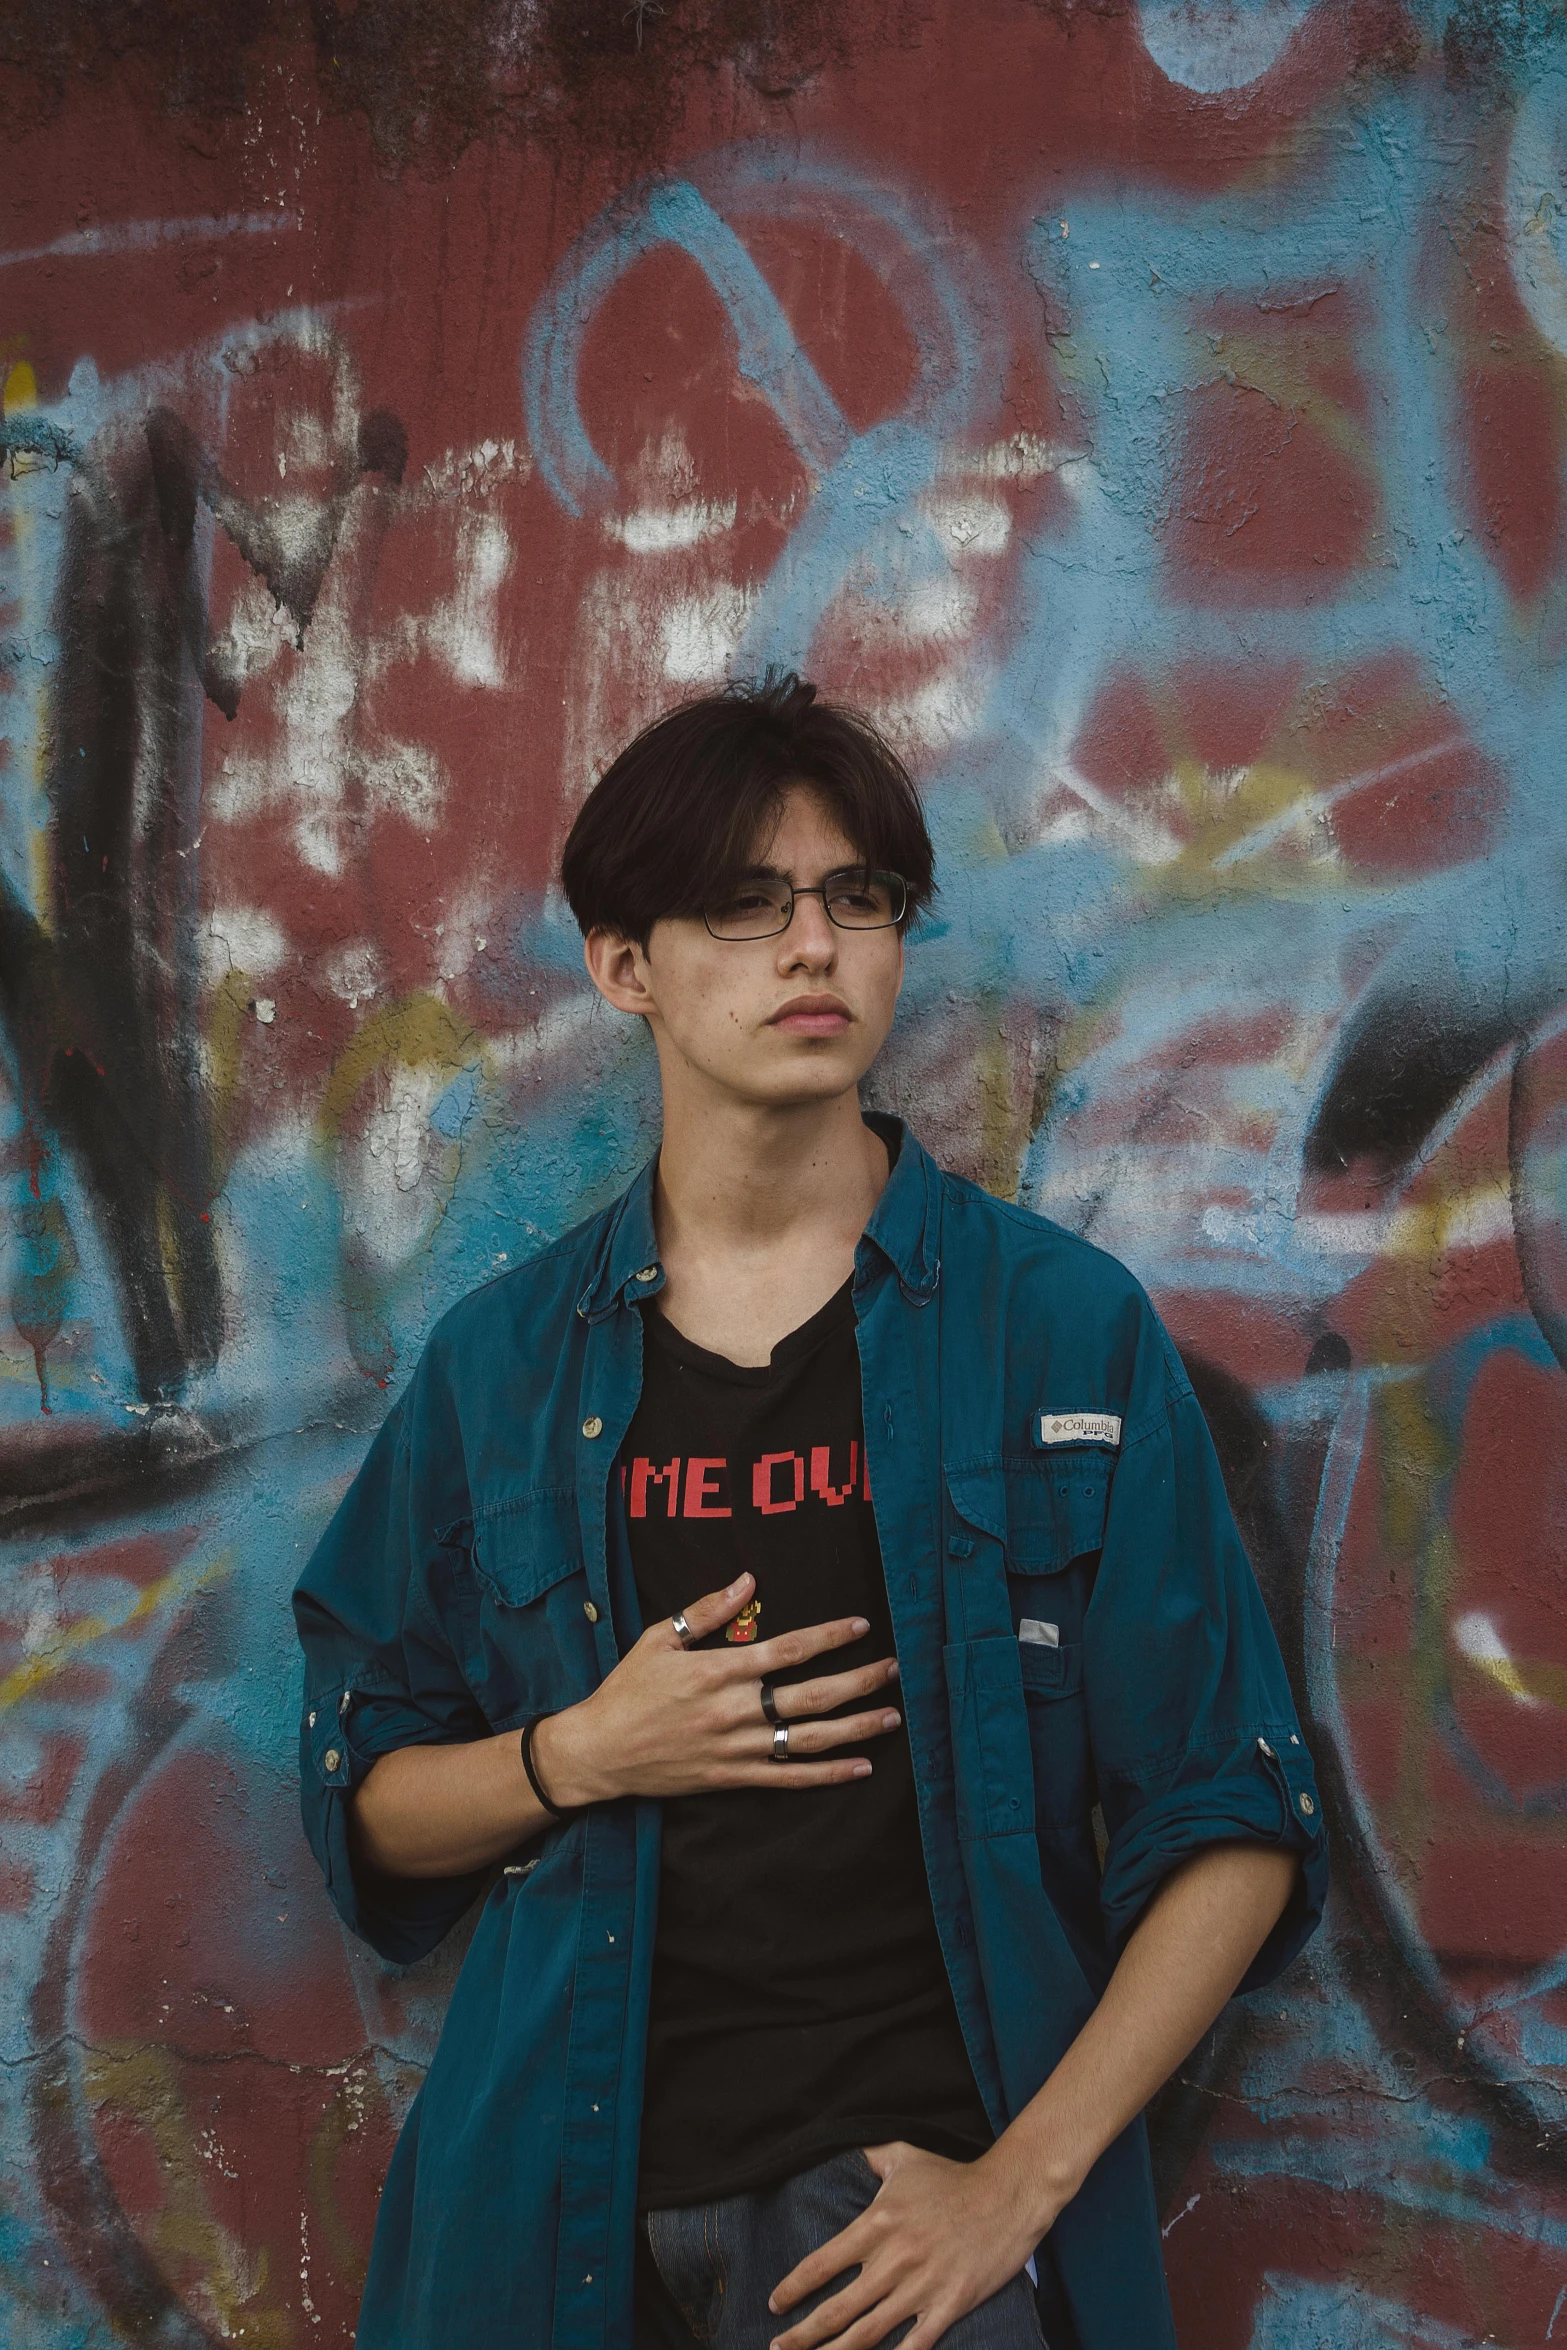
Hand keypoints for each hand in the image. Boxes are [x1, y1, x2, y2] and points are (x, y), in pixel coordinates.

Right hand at [534, 1572, 901, 1805]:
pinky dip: (828, 1774)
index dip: (828, 1637)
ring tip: (892, 1716)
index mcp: (720, 1671)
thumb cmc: (628, 1690)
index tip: (861, 1626)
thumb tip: (748, 1580)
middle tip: (894, 1670)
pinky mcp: (734, 1777)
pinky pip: (790, 1777)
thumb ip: (707, 1611)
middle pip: (812, 1695)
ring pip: (810, 1738)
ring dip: (856, 1728)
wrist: (600, 1751)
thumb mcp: (659, 1640)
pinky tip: (860, 1767)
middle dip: (859, 1681)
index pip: (788, 1650)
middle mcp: (736, 1710)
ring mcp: (738, 1748)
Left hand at [767, 2142, 1047, 2349]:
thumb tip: (841, 2149)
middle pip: (836, 2309)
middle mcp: (892, 2260)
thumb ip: (868, 2157)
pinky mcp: (949, 2306)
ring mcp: (921, 2287)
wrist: (1008, 2196)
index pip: (821, 2264)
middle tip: (777, 2349)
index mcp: (876, 2225)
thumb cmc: (953, 2177)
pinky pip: (913, 2346)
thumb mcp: (904, 2158)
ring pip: (866, 2334)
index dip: (793, 2288)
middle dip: (802, 2335)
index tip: (775, 2304)